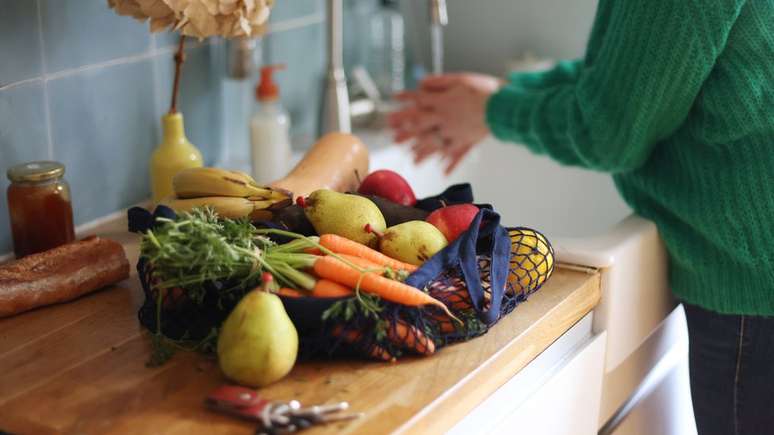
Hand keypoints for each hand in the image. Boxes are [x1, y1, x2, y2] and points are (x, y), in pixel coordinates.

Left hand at [388, 73, 502, 173]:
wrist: (503, 106)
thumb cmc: (483, 89)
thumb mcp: (458, 79)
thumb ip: (438, 82)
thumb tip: (420, 83)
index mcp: (441, 103)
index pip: (418, 103)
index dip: (405, 102)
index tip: (393, 104)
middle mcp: (444, 120)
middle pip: (421, 127)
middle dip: (407, 133)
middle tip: (394, 139)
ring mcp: (455, 133)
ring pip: (435, 145)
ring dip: (423, 153)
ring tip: (413, 161)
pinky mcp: (468, 141)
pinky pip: (457, 154)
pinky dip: (451, 164)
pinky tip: (444, 172)